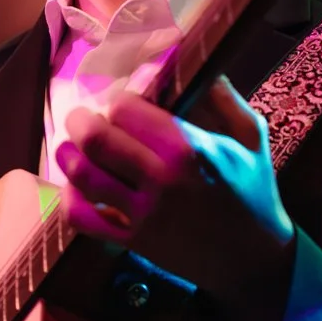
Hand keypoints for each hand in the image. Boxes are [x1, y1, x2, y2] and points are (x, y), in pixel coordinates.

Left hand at [56, 76, 295, 320]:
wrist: (253, 257)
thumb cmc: (253, 191)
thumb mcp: (250, 138)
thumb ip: (224, 97)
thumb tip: (197, 62)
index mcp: (189, 148)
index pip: (125, 110)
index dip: (116, 103)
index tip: (121, 106)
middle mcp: (161, 180)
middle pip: (96, 139)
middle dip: (80, 122)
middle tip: (81, 120)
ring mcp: (143, 214)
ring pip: (82, 175)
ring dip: (68, 155)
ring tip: (71, 148)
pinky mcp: (131, 242)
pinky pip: (81, 218)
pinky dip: (69, 198)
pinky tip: (76, 186)